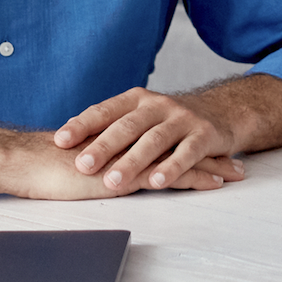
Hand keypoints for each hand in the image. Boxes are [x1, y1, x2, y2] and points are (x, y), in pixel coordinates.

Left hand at [54, 87, 249, 191]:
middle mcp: (158, 105)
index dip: (82, 124)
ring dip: (133, 161)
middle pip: (127, 126)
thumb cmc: (168, 121)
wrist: (221, 112)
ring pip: (154, 140)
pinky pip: (187, 152)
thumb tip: (63, 139)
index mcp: (136, 100)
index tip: (60, 140)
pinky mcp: (204, 135)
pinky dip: (172, 168)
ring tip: (113, 181)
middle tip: (82, 165)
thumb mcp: (140, 117)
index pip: (105, 110)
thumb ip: (110, 127)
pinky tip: (157, 182)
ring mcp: (182, 119)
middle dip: (103, 146)